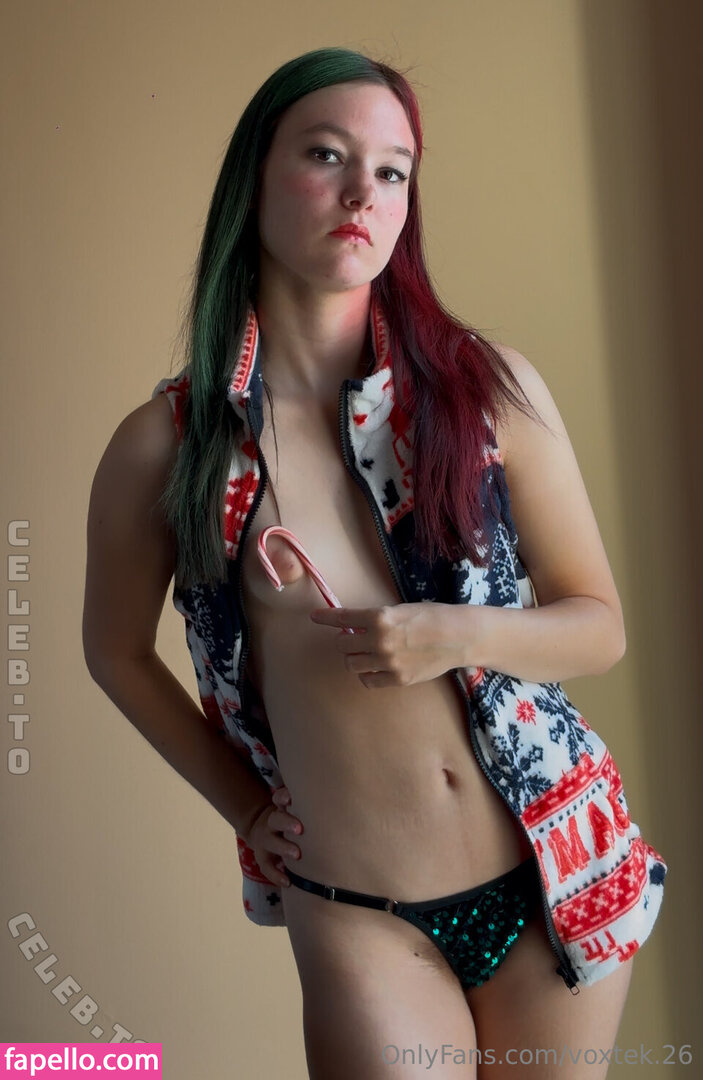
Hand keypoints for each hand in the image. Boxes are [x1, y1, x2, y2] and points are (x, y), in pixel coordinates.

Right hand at [244, 786, 303, 887]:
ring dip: (283, 847)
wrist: (262, 832)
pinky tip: (288, 881)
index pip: (279, 798)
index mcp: (281, 809)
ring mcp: (265, 840)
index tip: (291, 799)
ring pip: (270, 842)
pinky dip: (276, 875)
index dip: (283, 797)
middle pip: (275, 819)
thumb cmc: (291, 822)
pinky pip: (266, 867)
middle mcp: (271, 823)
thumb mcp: (296, 813)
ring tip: (297, 855)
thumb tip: (343, 810)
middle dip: (287, 823)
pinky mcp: (262, 857)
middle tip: (300, 829)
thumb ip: (312, 811)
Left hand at [310, 602, 469, 687]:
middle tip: (353, 637)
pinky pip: (368, 680)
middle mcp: (380, 640)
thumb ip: (376, 618)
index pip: (343, 618)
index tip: (315, 617)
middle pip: (343, 645)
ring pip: (352, 664)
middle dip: (345, 640)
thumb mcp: (400, 609)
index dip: (326, 617)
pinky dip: (367, 673)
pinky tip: (376, 666)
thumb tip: (354, 625)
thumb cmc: (431, 617)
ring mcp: (387, 662)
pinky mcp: (397, 679)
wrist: (458, 637)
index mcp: (380, 618)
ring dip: (354, 657)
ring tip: (366, 653)